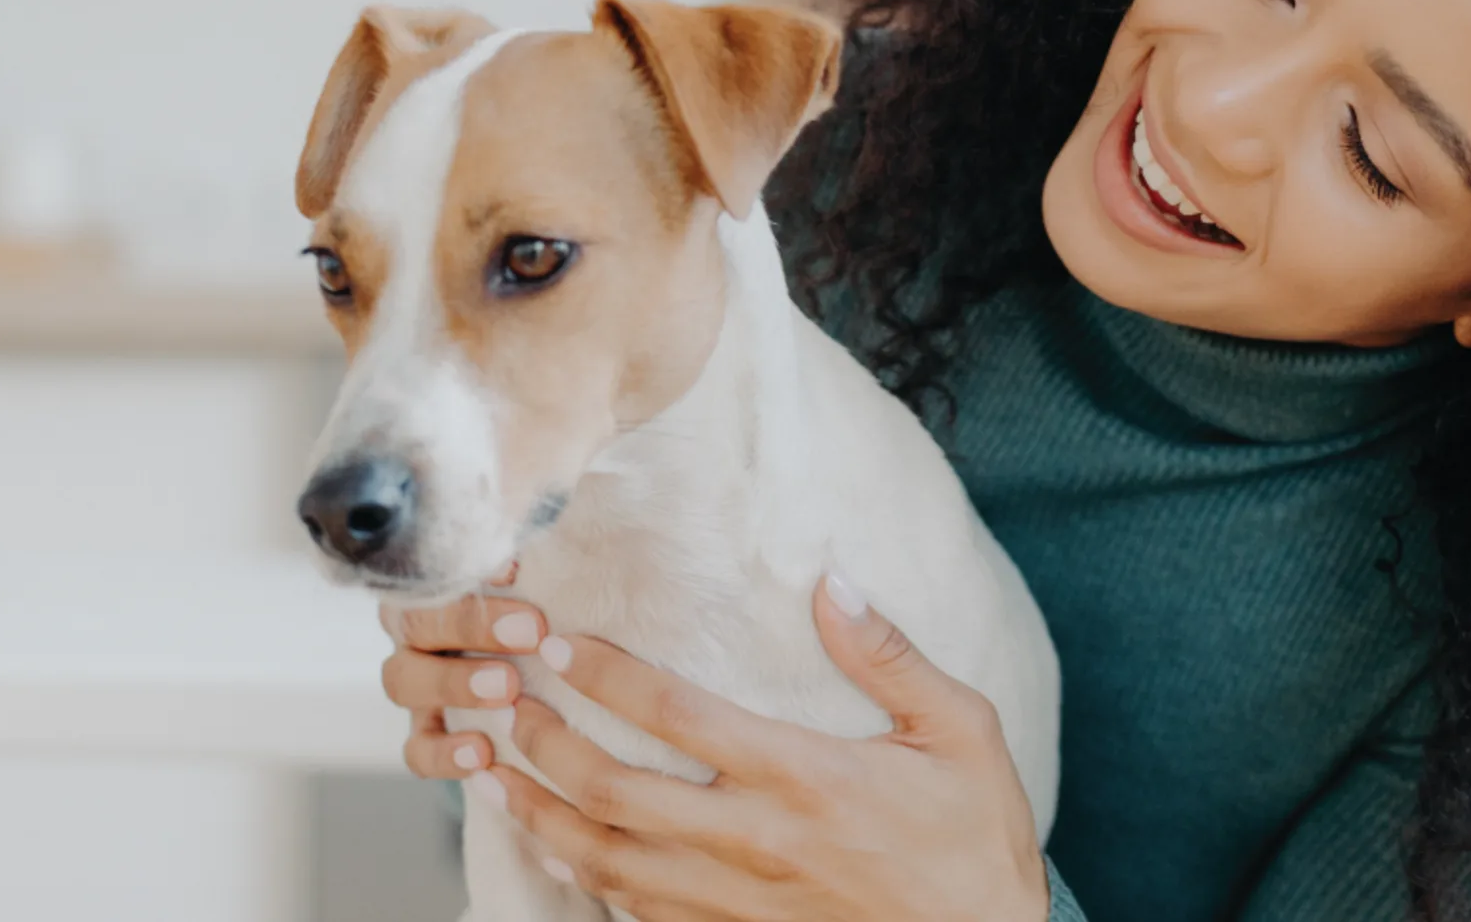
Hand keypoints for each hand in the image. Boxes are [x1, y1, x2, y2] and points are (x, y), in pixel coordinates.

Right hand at [379, 564, 546, 778]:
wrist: (542, 662)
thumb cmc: (534, 598)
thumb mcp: (529, 564)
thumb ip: (519, 538)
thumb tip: (520, 548)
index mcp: (429, 583)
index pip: (430, 570)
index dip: (464, 568)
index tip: (514, 570)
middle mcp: (411, 631)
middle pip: (416, 623)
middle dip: (473, 625)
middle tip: (532, 630)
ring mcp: (414, 684)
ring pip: (403, 681)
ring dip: (454, 684)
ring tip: (509, 690)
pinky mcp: (425, 735)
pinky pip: (415, 750)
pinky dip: (442, 754)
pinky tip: (482, 753)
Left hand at [469, 575, 1048, 921]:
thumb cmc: (975, 844)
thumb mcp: (962, 735)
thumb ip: (891, 657)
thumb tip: (832, 582)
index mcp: (804, 777)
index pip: (676, 714)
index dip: (606, 674)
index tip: (560, 641)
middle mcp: (755, 842)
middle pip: (615, 791)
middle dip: (546, 742)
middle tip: (506, 700)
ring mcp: (735, 902)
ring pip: (606, 860)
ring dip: (540, 815)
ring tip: (495, 774)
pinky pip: (634, 912)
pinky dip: (583, 878)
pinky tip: (555, 849)